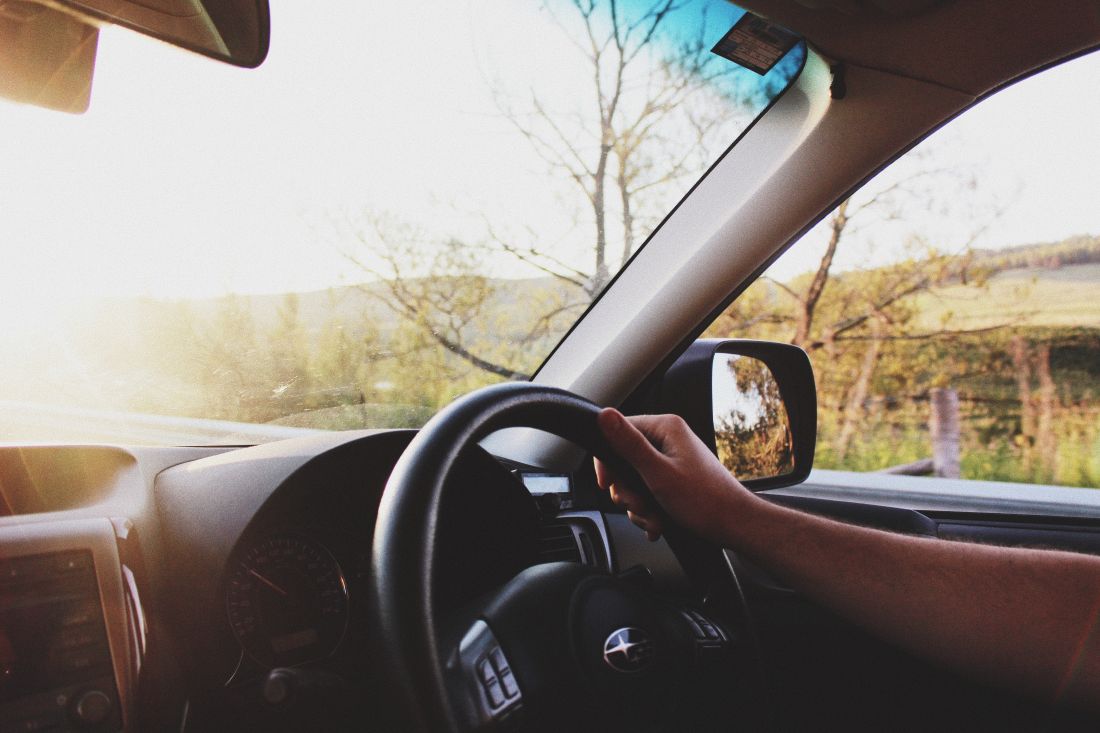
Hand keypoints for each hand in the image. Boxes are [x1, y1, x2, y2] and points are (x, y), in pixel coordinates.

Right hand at [594, 408, 750, 543]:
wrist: (735, 525)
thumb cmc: (705, 501)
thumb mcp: (658, 473)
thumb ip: (628, 445)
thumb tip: (604, 416)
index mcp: (665, 428)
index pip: (618, 431)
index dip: (608, 462)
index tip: (607, 484)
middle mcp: (669, 440)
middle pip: (624, 461)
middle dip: (627, 491)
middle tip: (639, 506)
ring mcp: (673, 460)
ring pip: (635, 481)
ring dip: (639, 506)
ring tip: (654, 518)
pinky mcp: (675, 478)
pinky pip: (648, 491)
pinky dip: (649, 511)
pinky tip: (658, 522)